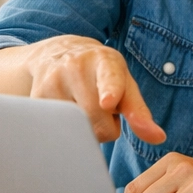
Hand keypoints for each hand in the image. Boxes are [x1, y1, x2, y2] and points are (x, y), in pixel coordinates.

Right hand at [20, 35, 164, 144]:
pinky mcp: (34, 99)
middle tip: (103, 113)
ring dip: (85, 131)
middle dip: (105, 127)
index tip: (108, 102)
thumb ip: (140, 112)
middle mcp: (74, 66)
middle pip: (95, 117)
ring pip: (74, 129)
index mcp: (104, 61)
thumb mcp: (125, 83)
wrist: (58, 54)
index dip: (110, 92)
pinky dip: (67, 132)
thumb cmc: (101, 74)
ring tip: (84, 111)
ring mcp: (51, 82)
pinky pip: (57, 131)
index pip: (109, 79)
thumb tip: (158, 138)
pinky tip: (67, 115)